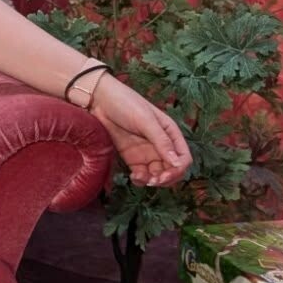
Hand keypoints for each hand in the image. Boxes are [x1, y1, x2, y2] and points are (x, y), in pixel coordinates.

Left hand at [86, 74, 191, 188]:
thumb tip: (177, 163)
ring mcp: (147, 153)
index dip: (178, 170)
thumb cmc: (126, 103)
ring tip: (141, 179)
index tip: (165, 175)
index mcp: (171, 133)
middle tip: (154, 181)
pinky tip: (134, 177)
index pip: (183, 158)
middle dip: (166, 179)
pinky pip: (141, 174)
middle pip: (172, 170)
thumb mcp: (146, 120)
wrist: (100, 101)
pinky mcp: (132, 158)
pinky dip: (140, 180)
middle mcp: (161, 145)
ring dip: (152, 181)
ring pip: (157, 175)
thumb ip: (161, 141)